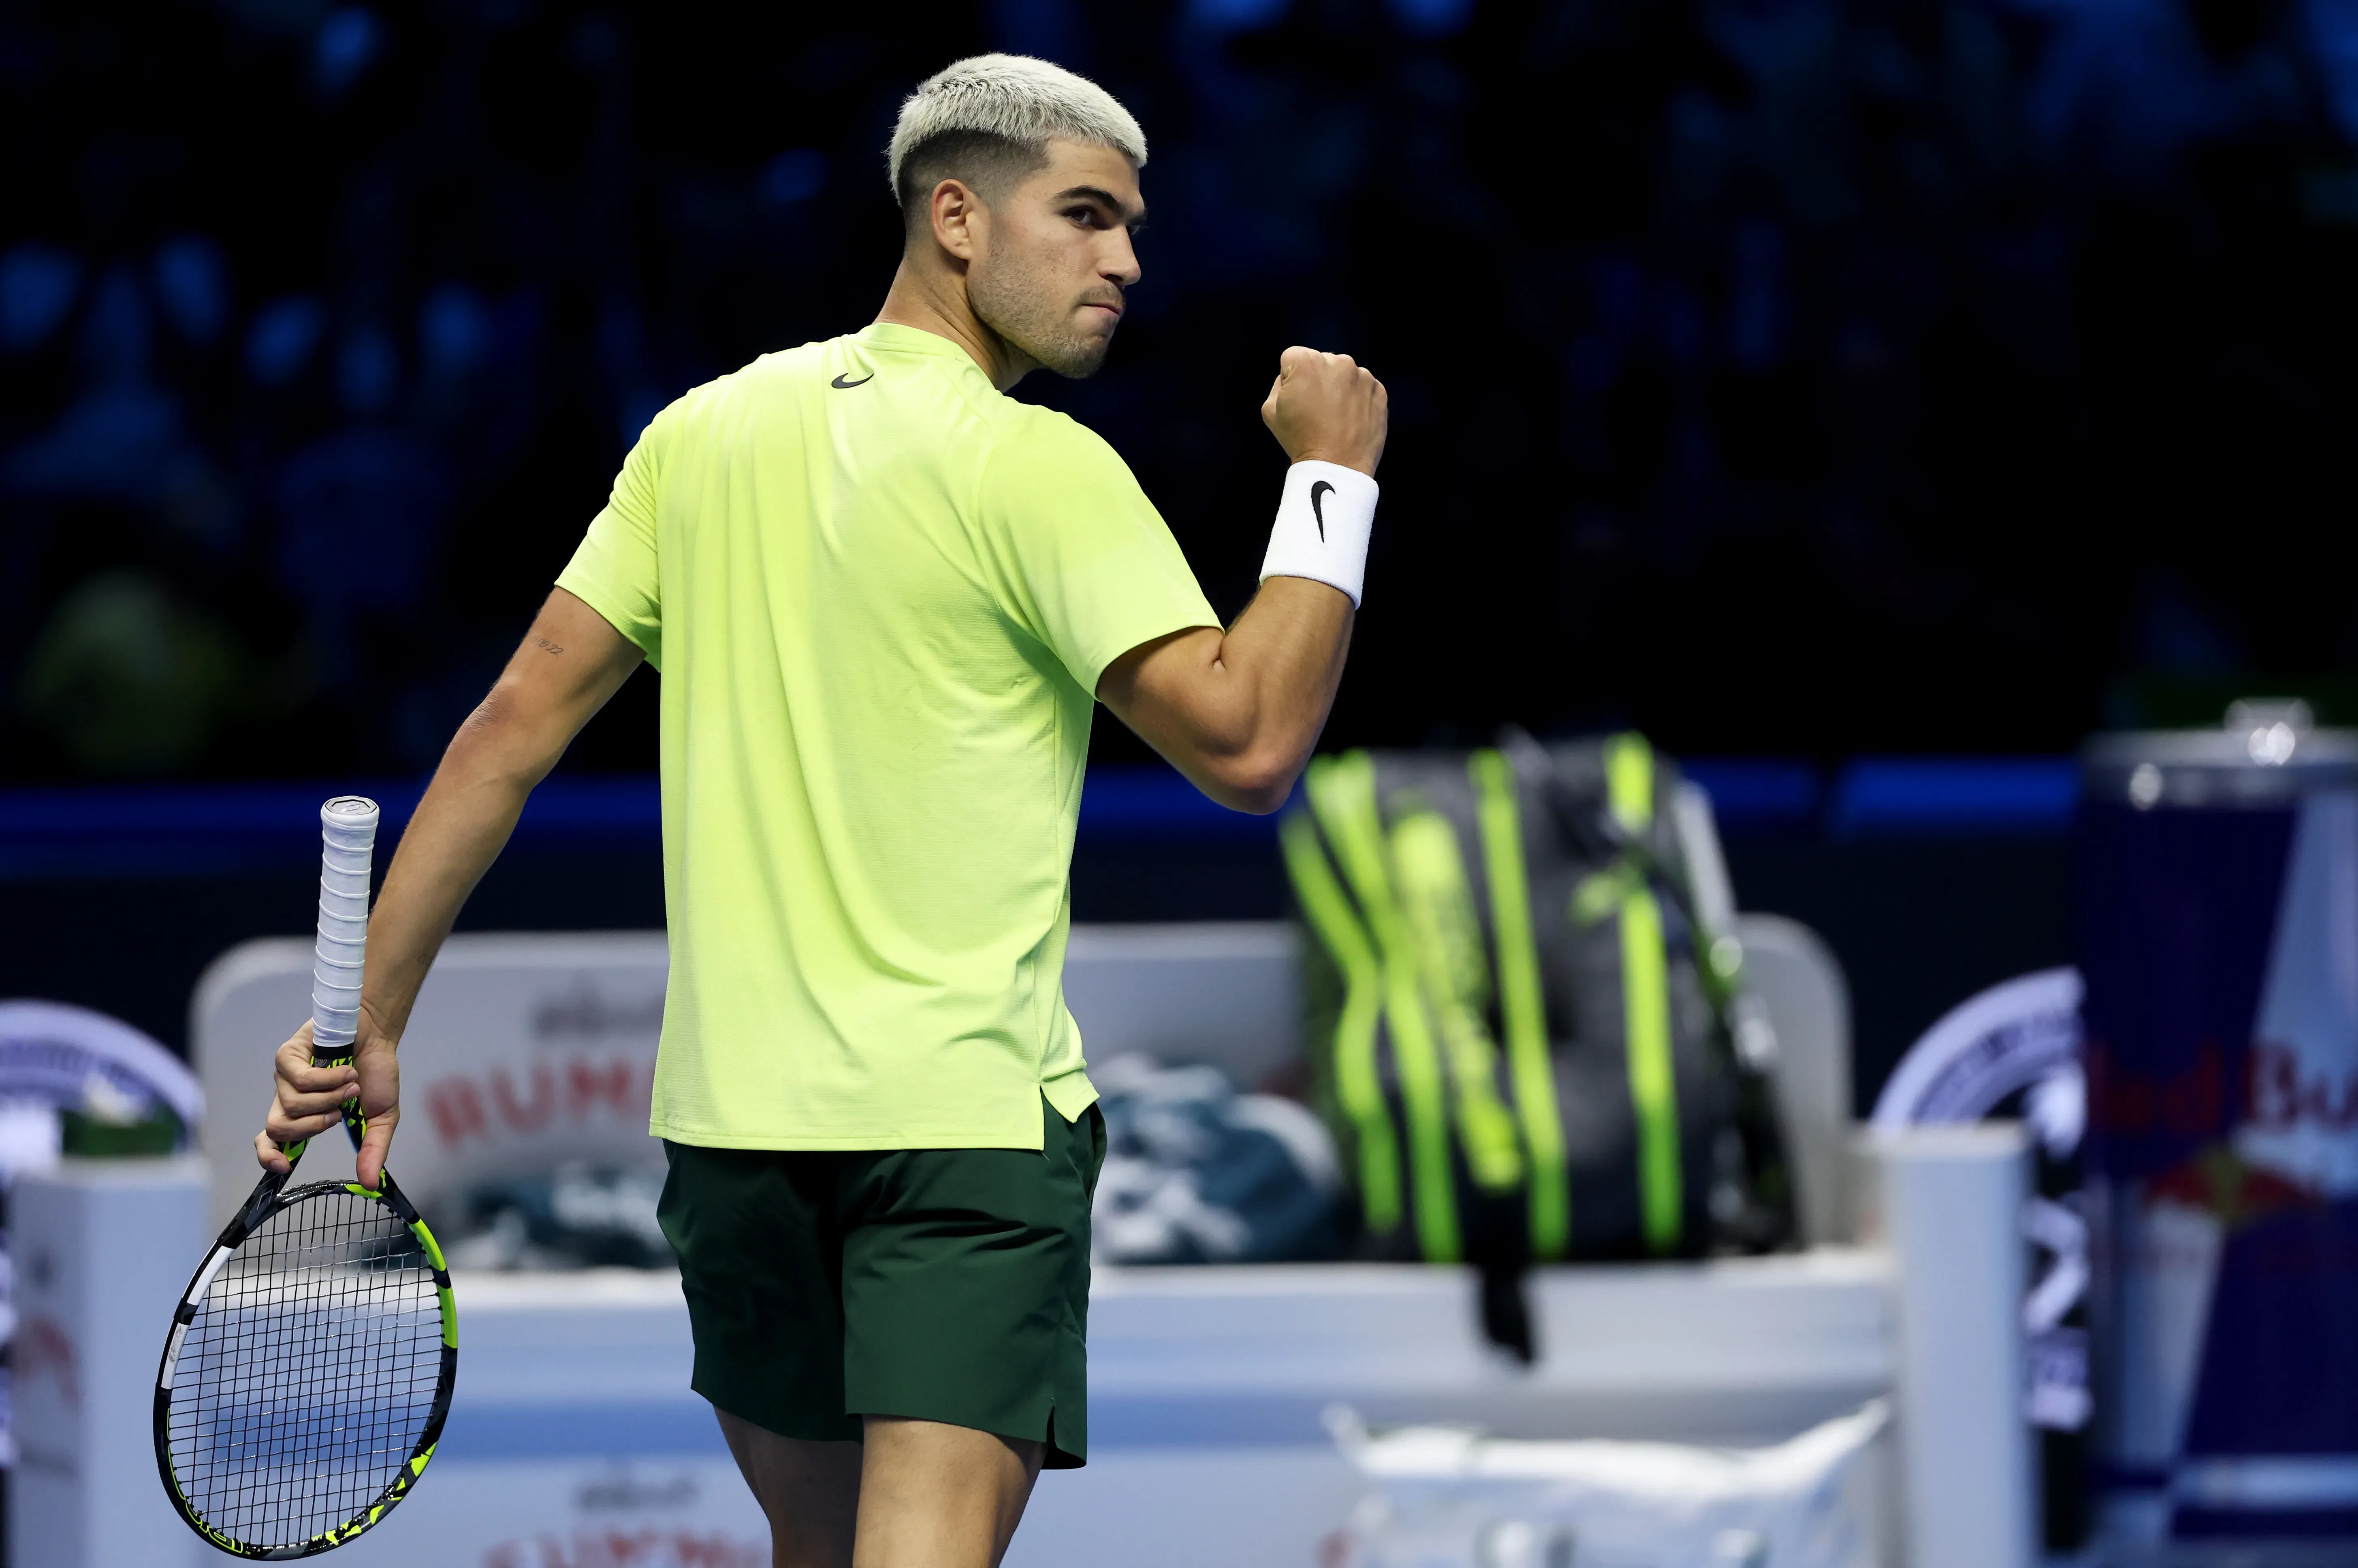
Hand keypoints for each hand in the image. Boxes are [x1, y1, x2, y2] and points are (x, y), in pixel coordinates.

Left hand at [255, 1010, 401, 1190]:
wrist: (378, 1033)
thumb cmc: (375, 1073)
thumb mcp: (381, 1117)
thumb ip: (373, 1149)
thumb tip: (370, 1185)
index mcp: (304, 1117)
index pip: (270, 1142)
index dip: (269, 1157)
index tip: (283, 1167)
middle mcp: (287, 1099)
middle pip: (277, 1129)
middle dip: (313, 1126)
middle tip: (339, 1114)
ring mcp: (284, 1077)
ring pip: (292, 1105)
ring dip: (329, 1098)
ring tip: (350, 1083)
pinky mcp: (287, 1055)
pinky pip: (300, 1079)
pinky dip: (328, 1078)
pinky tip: (345, 1069)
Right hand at [1260, 346, 1387, 477]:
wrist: (1336, 466)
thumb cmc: (1300, 439)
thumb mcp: (1269, 410)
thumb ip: (1279, 384)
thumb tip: (1293, 379)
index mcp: (1307, 361)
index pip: (1292, 357)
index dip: (1290, 378)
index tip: (1296, 399)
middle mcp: (1338, 361)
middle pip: (1321, 362)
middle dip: (1317, 379)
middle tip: (1316, 409)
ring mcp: (1362, 375)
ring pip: (1344, 374)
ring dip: (1339, 388)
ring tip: (1335, 417)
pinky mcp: (1379, 391)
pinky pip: (1363, 388)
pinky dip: (1357, 399)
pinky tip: (1350, 419)